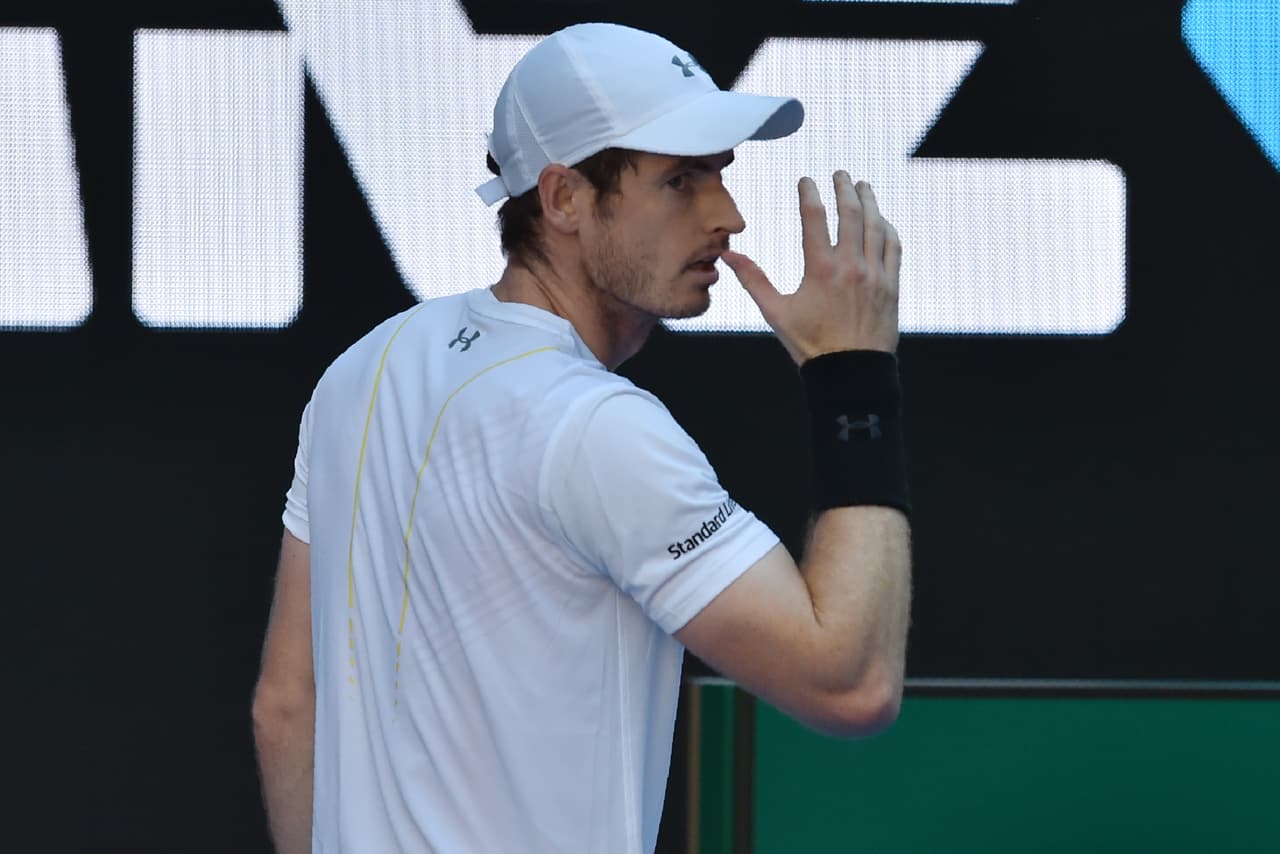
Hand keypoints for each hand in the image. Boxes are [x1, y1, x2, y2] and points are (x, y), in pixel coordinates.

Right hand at [723, 172, 900, 363]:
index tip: (807, 180)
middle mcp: (850, 266)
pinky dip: (887, 228)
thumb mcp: (776, 313)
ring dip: (869, 201)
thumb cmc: (810, 345)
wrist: (851, 372)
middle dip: (844, 188)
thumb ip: (753, 280)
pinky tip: (882, 220)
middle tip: (840, 174)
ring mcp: (874, 274)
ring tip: (863, 186)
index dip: (810, 193)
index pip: (815, 216)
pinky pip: (892, 246)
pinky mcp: (890, 284)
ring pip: (875, 225)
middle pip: (851, 213)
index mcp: (820, 269)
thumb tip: (728, 256)